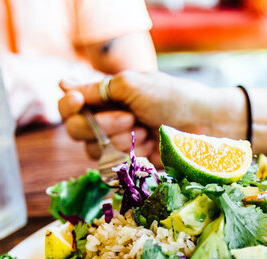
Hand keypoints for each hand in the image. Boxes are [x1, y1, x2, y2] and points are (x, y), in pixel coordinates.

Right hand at [58, 71, 242, 163]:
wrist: (203, 123)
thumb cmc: (171, 97)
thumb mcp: (133, 85)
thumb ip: (97, 88)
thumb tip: (62, 84)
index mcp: (104, 96)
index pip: (68, 105)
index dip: (69, 105)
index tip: (80, 101)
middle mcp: (105, 120)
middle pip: (76, 130)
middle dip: (103, 124)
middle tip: (131, 118)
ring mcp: (116, 143)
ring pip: (94, 150)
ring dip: (121, 140)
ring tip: (146, 131)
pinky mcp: (129, 163)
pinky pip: (112, 165)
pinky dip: (131, 154)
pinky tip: (150, 146)